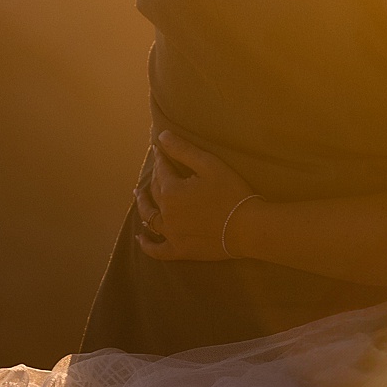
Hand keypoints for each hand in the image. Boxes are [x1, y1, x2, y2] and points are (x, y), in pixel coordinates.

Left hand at [136, 130, 258, 261]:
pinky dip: (147, 245)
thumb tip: (161, 136)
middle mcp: (166, 213)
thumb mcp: (209, 164)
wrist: (248, 228)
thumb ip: (183, 149)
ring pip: (150, 218)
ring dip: (143, 205)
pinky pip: (157, 250)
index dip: (161, 158)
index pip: (162, 170)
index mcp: (171, 191)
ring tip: (139, 196)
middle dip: (154, 178)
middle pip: (155, 192)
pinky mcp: (180, 250)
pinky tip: (141, 238)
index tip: (158, 149)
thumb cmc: (232, 192)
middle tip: (155, 170)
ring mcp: (171, 234)